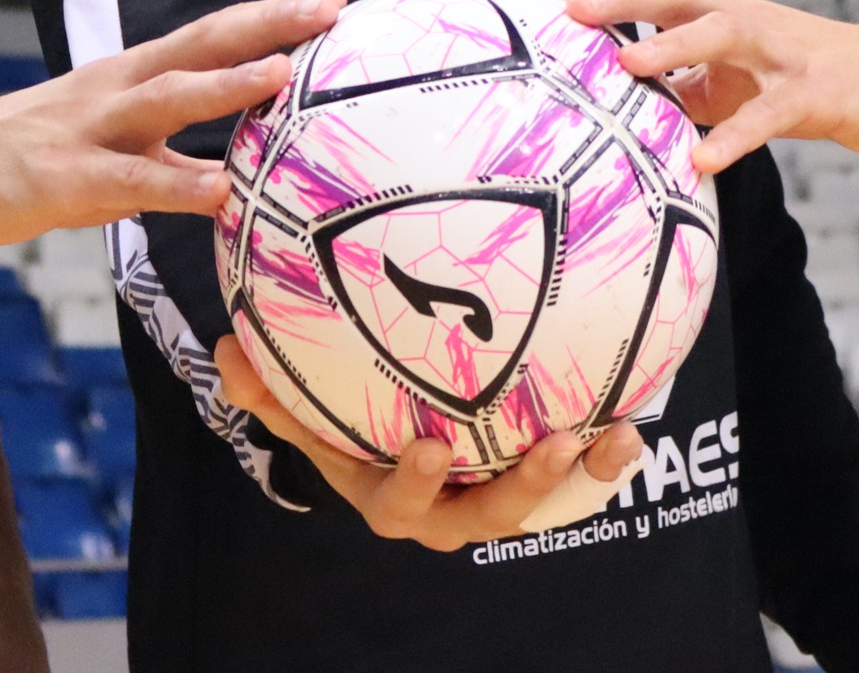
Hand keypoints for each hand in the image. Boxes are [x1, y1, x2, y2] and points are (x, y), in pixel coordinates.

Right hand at [0, 0, 341, 243]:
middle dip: (266, 26)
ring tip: (280, 75)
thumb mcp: (121, 142)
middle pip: (201, 46)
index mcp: (137, 76)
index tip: (334, 2)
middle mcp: (120, 90)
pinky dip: (173, 183)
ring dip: (224, 86)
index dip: (271, 18)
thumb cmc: (42, 153)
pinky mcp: (63, 178)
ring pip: (165, 99)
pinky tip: (216, 191)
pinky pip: (127, 181)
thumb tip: (252, 162)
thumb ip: (179, 146)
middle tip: (328, 8)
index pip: (214, 36)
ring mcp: (91, 130)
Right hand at [215, 338, 642, 550]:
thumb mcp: (306, 411)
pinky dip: (607, 457)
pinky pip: (579, 481)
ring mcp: (495, 500)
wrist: (403, 446)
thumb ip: (267, 388)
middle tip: (554, 443)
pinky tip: (631, 422)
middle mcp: (448, 510)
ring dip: (579, 475)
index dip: (418, 482)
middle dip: (524, 486)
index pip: (402, 499)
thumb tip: (228, 345)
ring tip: (608, 437)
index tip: (433, 448)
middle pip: (489, 514)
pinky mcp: (537, 484)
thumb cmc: (349, 425)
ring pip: (542, 500)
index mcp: (390, 496)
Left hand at [539, 0, 858, 173]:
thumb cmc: (793, 76)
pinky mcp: (810, 93)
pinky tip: (704, 159)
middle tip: (570, 7)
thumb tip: (610, 105)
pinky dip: (735, 136)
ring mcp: (777, 52)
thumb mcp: (728, 78)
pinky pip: (768, 116)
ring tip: (627, 62)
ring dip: (675, 46)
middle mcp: (741, 20)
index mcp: (716, 13)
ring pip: (722, 35)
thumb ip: (677, 83)